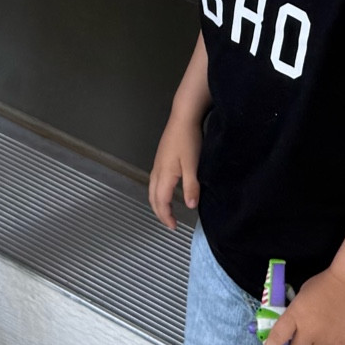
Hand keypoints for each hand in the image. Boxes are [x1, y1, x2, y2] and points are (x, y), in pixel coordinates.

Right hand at [148, 110, 203, 230]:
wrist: (183, 117)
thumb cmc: (189, 140)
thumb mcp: (193, 165)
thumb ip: (191, 186)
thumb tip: (190, 206)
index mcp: (164, 174)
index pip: (161, 201)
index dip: (166, 216)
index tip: (174, 227)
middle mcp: (157, 170)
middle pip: (152, 197)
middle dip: (159, 212)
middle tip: (169, 223)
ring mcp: (157, 163)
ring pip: (152, 189)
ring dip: (157, 202)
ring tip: (166, 211)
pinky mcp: (160, 158)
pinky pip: (154, 181)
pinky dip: (157, 192)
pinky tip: (166, 191)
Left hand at [260, 268, 344, 344]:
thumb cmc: (324, 284)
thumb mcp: (302, 295)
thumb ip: (295, 313)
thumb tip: (293, 329)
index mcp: (295, 315)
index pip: (277, 337)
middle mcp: (308, 330)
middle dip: (299, 344)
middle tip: (307, 333)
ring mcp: (326, 339)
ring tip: (325, 332)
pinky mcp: (343, 344)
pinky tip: (334, 344)